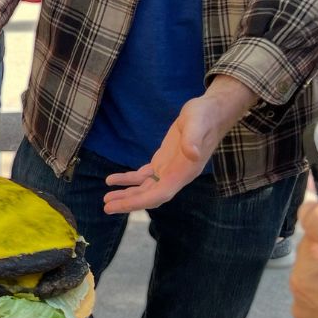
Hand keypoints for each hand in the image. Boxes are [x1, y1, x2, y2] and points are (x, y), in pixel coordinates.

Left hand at [102, 76, 256, 213]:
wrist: (212, 110)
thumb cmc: (205, 115)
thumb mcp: (198, 122)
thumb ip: (194, 139)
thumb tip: (192, 153)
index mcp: (185, 172)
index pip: (161, 194)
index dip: (141, 201)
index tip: (121, 206)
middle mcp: (177, 175)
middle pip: (150, 195)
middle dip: (129, 202)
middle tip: (106, 207)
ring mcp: (170, 169)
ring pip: (145, 188)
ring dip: (127, 194)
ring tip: (106, 199)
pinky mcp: (164, 161)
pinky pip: (144, 176)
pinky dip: (128, 179)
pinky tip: (112, 180)